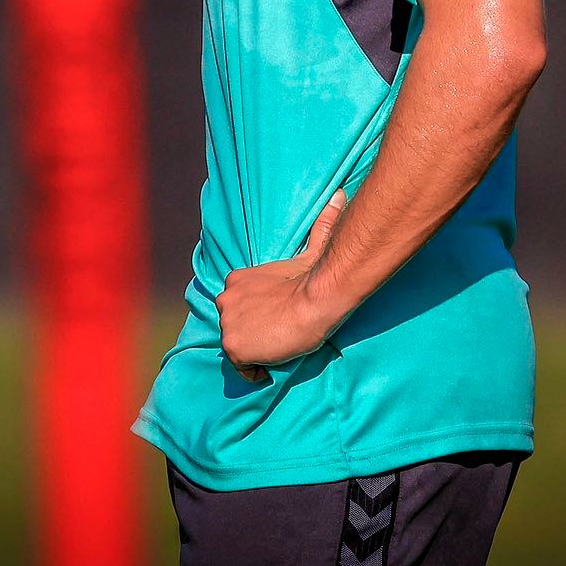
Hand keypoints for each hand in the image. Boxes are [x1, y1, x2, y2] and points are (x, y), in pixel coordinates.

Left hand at [218, 188, 348, 382]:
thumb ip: (321, 225)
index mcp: (237, 279)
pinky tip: (273, 361)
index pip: (239, 306)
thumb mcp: (312, 248)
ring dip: (255, 350)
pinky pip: (241, 368)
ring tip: (280, 346)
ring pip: (238, 347)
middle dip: (253, 332)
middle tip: (282, 334)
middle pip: (235, 326)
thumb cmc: (314, 278)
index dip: (258, 316)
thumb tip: (340, 195)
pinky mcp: (234, 346)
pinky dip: (255, 369)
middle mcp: (225, 299)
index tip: (279, 319)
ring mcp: (227, 323)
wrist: (314, 299)